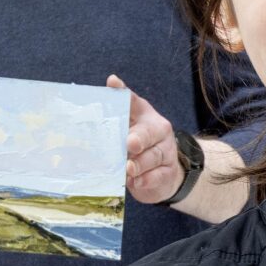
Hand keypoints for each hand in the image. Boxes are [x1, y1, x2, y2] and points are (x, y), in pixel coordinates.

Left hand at [110, 76, 186, 204]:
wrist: (162, 176)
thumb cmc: (137, 150)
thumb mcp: (125, 134)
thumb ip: (111, 122)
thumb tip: (97, 100)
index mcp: (143, 115)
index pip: (133, 101)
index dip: (123, 93)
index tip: (113, 83)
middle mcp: (158, 129)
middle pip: (148, 131)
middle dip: (139, 137)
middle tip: (129, 144)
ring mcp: (166, 151)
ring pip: (153, 156)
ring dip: (139, 163)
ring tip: (128, 169)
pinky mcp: (168, 172)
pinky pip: (158, 175)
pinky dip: (145, 180)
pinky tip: (136, 182)